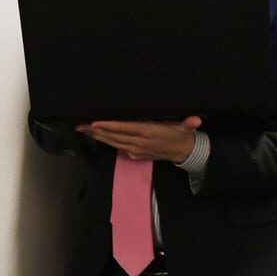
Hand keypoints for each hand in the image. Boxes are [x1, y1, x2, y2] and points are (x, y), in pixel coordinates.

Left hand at [75, 116, 201, 161]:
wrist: (182, 153)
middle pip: (114, 136)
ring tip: (84, 130)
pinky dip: (107, 141)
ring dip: (98, 136)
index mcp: (148, 132)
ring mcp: (136, 150)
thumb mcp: (186, 129)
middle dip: (97, 131)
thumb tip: (196, 121)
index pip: (125, 128)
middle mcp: (139, 142)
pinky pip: (118, 147)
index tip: (96, 123)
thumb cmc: (181, 135)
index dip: (109, 126)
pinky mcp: (136, 154)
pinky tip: (98, 136)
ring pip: (113, 142)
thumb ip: (189, 124)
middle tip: (81, 125)